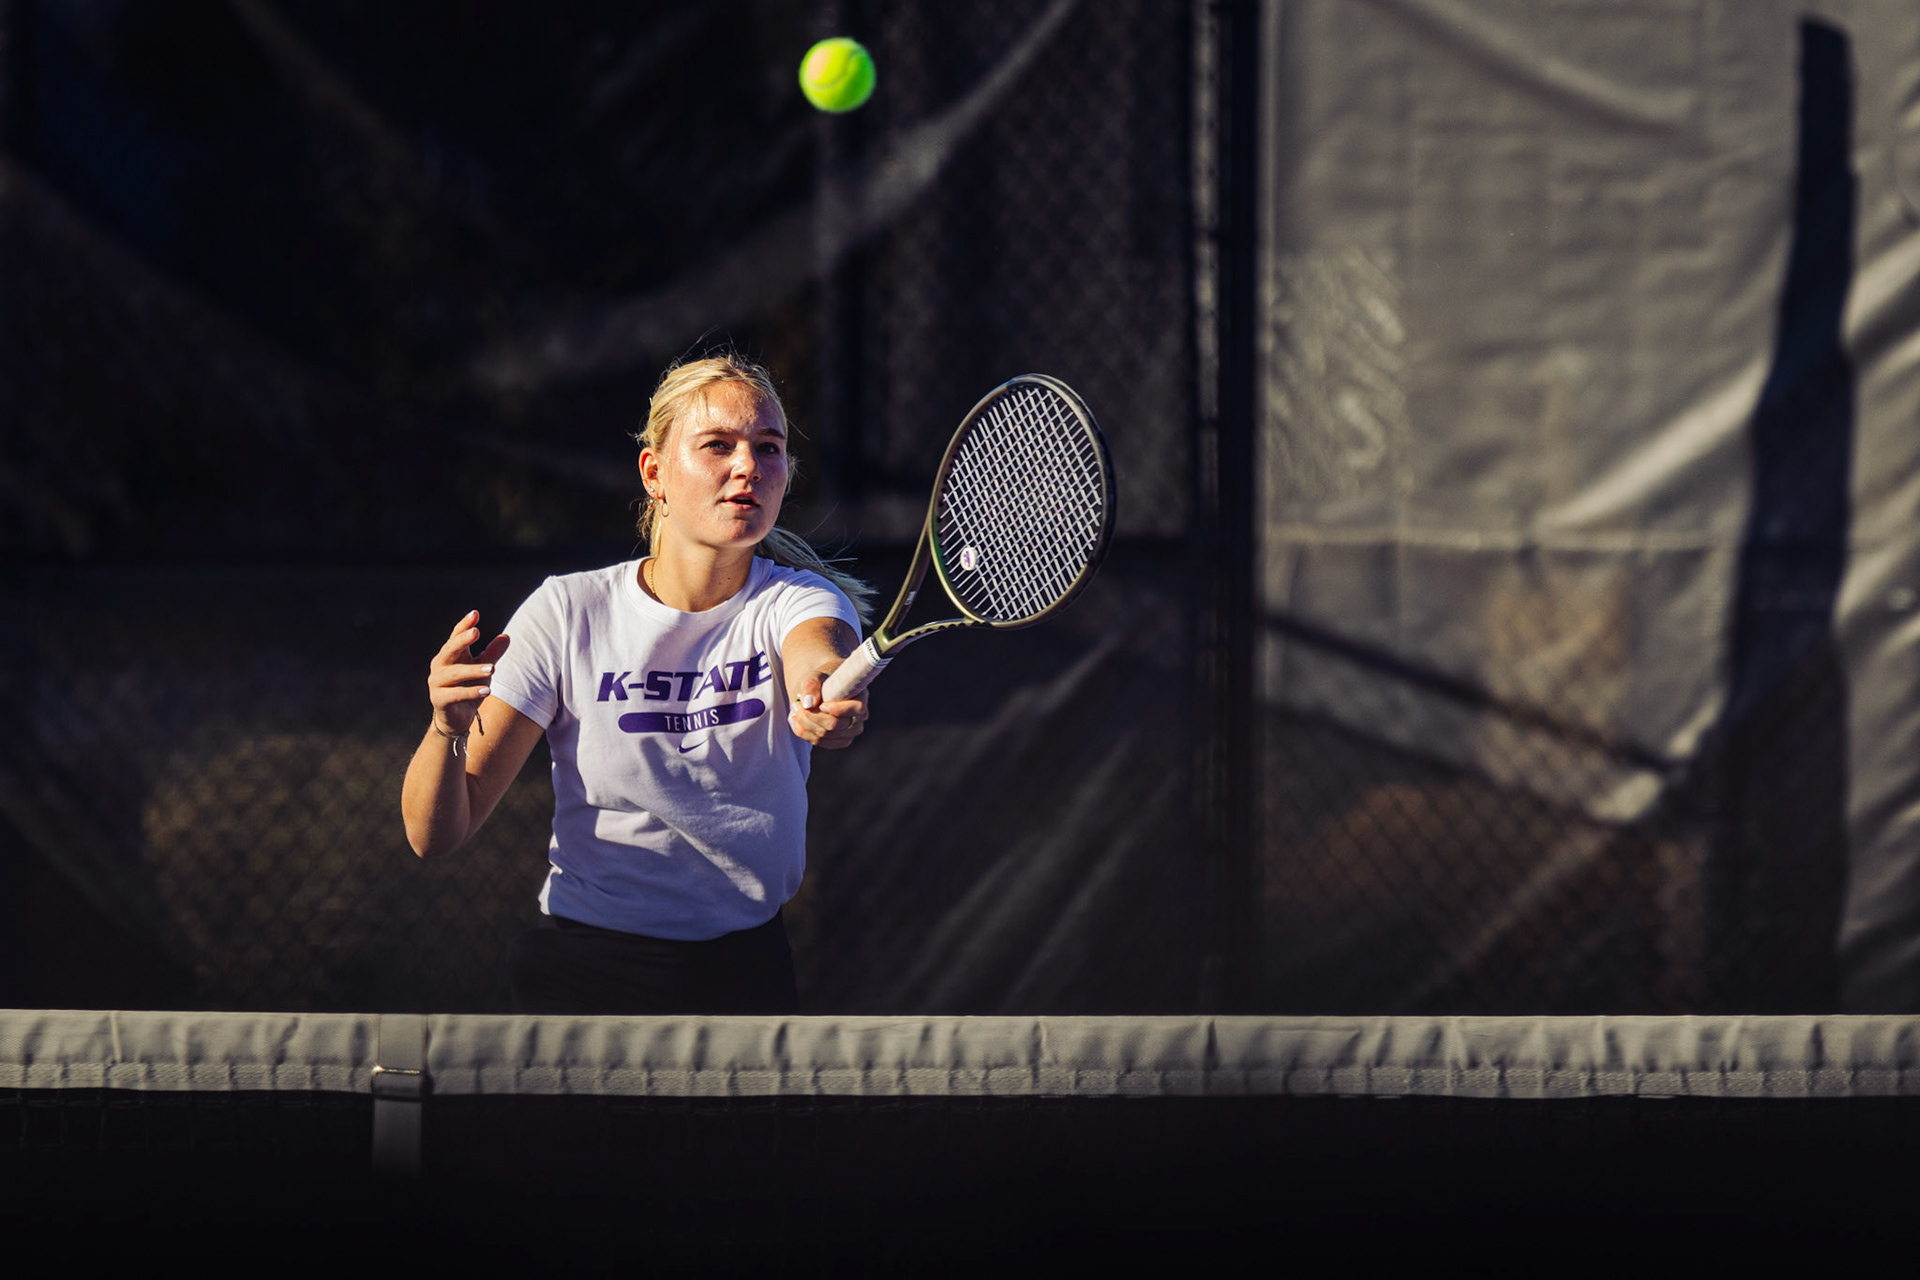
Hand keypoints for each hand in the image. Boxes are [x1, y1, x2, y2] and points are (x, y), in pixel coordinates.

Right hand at [429, 611, 509, 737]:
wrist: (456, 718)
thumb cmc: (469, 687)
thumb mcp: (483, 669)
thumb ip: (492, 654)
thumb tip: (506, 636)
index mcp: (450, 654)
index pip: (455, 636)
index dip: (464, 625)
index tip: (475, 613)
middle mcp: (440, 665)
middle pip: (449, 649)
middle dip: (462, 640)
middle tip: (476, 632)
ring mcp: (436, 682)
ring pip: (454, 673)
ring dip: (473, 670)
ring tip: (493, 668)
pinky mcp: (438, 699)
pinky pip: (454, 694)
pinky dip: (470, 692)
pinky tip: (486, 690)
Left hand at [787, 670, 867, 748]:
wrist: (819, 691)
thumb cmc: (821, 681)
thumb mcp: (815, 677)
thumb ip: (811, 686)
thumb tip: (808, 703)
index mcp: (860, 698)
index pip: (857, 709)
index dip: (838, 709)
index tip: (821, 704)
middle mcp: (859, 718)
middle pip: (834, 725)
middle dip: (811, 715)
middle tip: (796, 703)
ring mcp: (850, 733)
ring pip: (823, 735)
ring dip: (804, 723)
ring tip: (794, 708)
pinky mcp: (837, 741)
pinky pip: (818, 742)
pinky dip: (803, 732)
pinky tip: (794, 720)